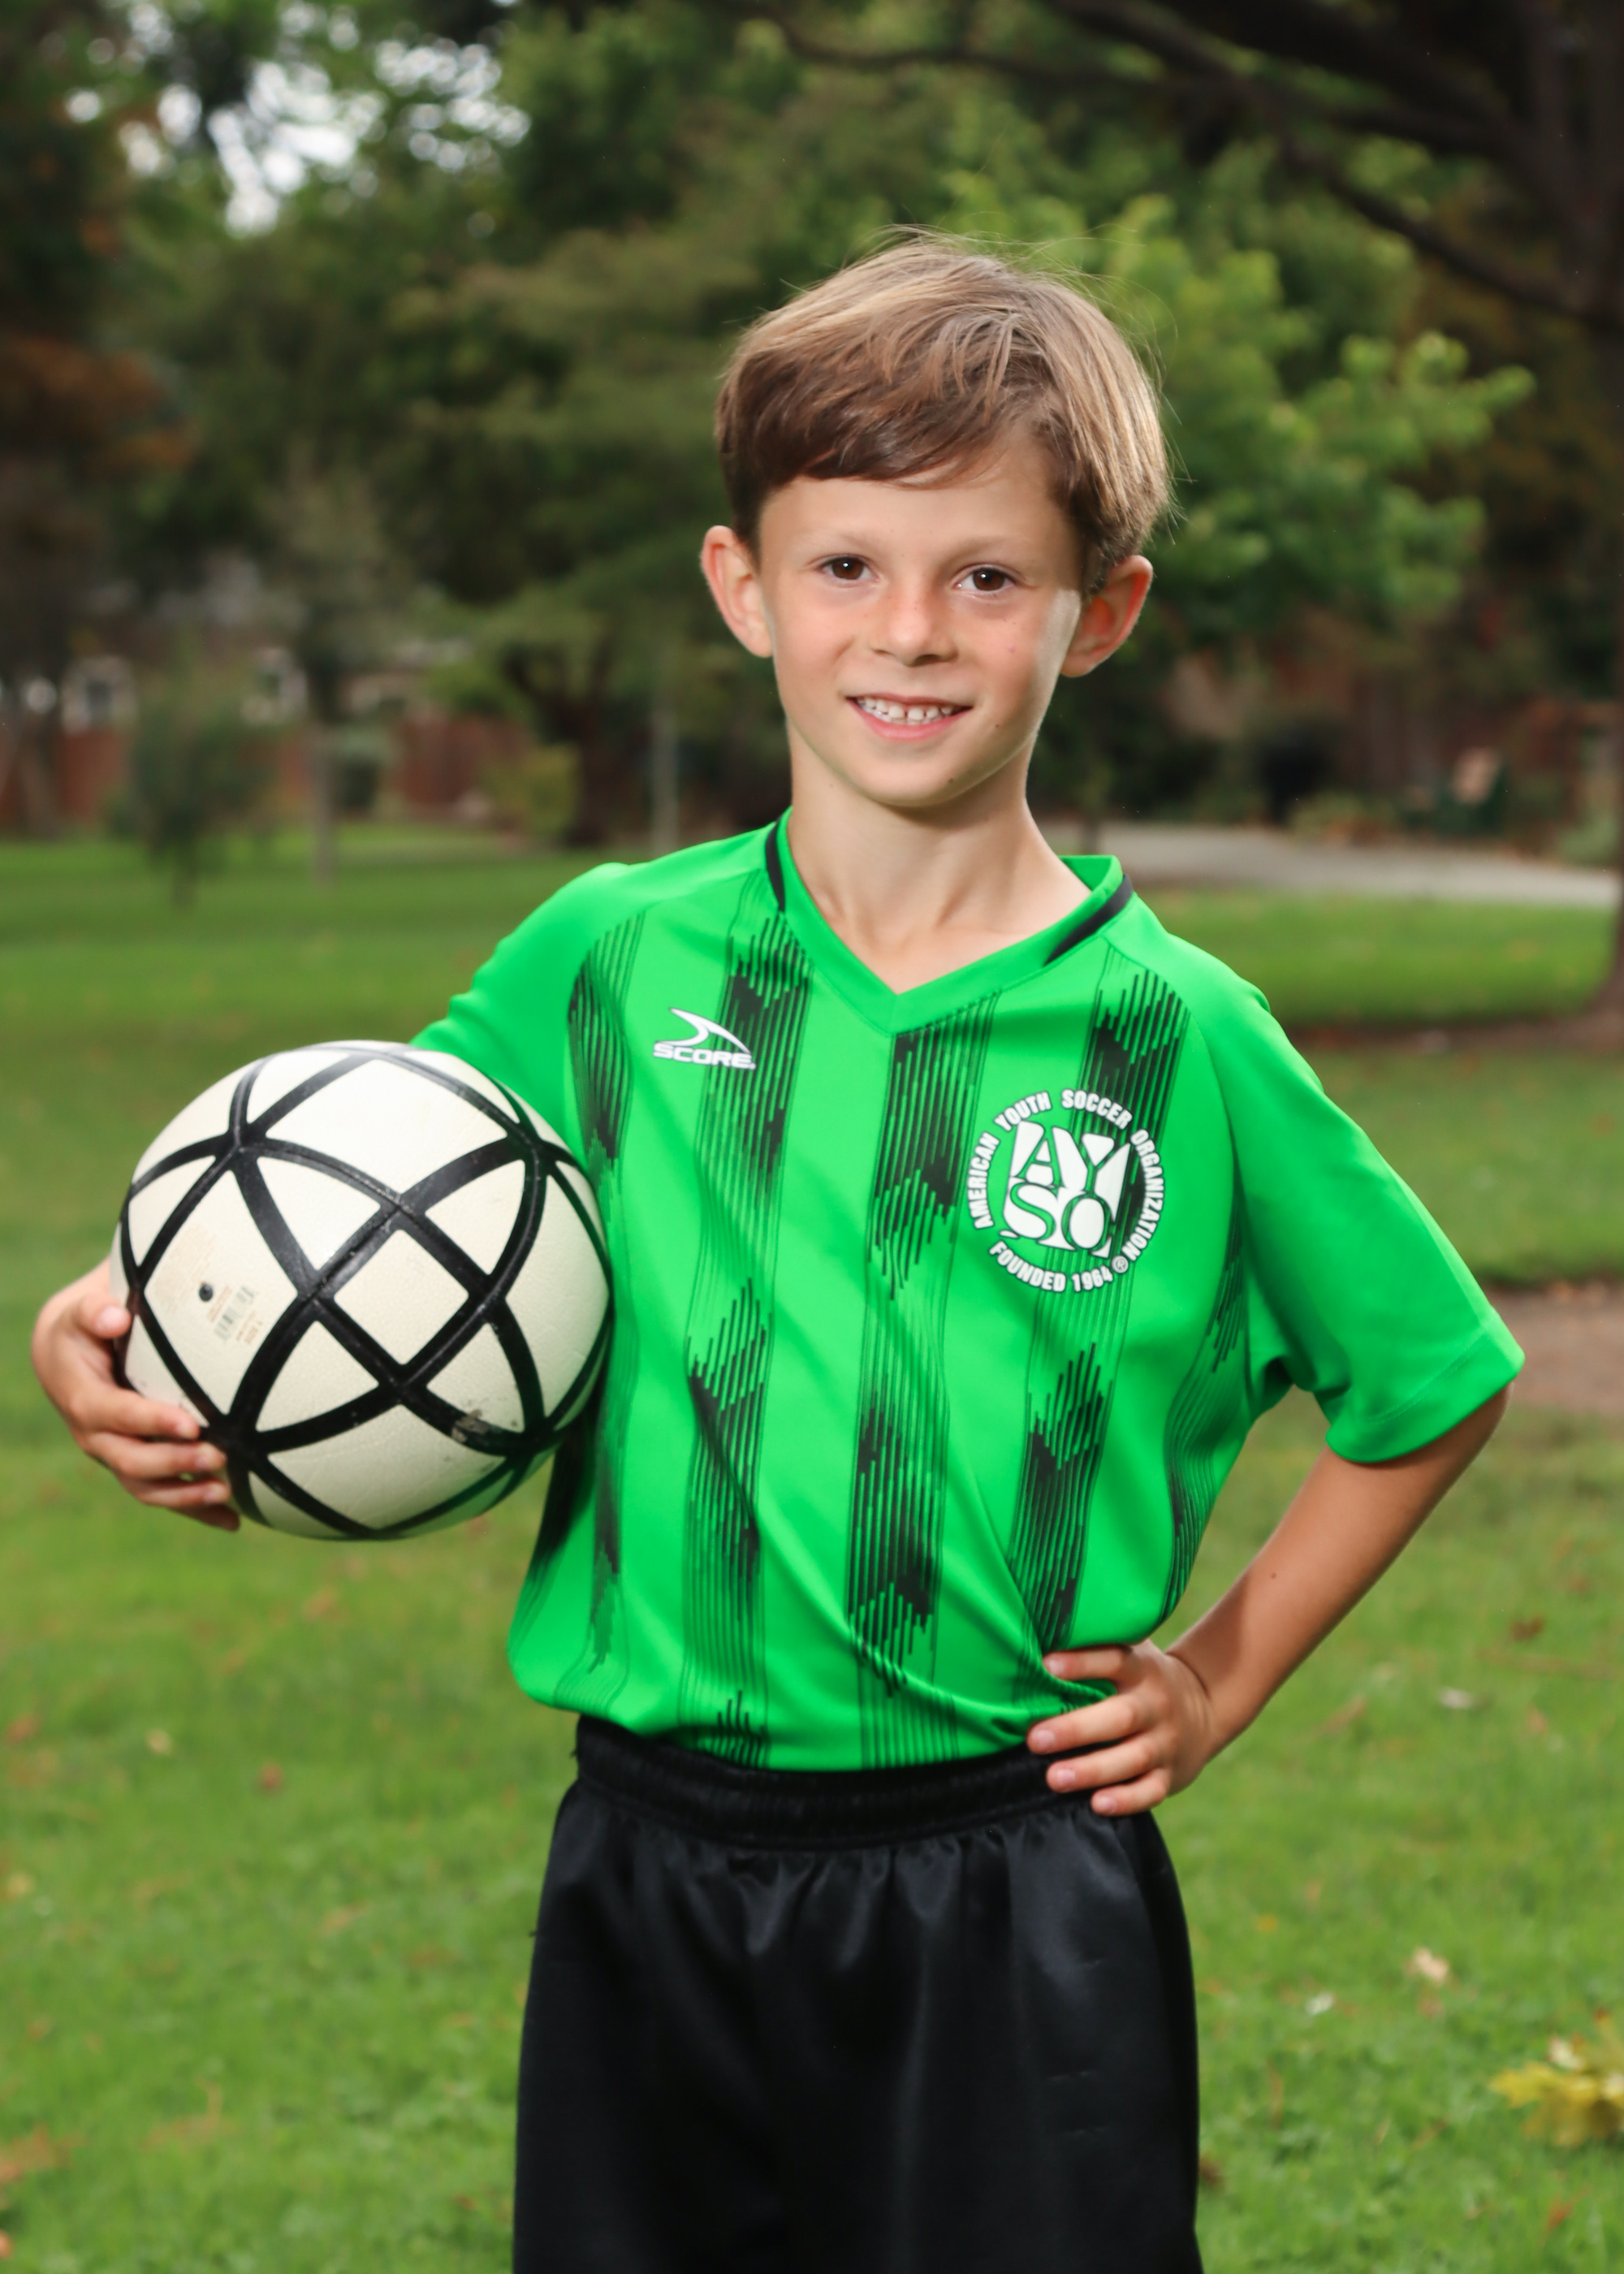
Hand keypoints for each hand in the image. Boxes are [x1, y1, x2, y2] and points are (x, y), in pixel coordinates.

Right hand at [30, 1262, 238, 1529]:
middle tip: (220, 1455)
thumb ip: (94, 1311)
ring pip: (147, 1487)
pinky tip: (233, 1520)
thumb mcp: (83, 1312)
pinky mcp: (136, 1466)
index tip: (191, 1423)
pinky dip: (196, 1511)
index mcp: (85, 1399)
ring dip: (186, 1495)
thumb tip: (116, 1317)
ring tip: (227, 1493)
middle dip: (176, 1462)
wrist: (68, 1357)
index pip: (117, 1415)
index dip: (151, 1422)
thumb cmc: (85, 1328)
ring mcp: (116, 1456)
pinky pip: (164, 1495)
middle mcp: (96, 1436)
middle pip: (132, 1461)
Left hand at [1026, 1642, 1218, 1815]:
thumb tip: (1039, 1623)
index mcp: (1142, 1670)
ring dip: (1092, 1769)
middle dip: (1076, 1729)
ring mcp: (1165, 1743)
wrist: (1204, 1708)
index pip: (1114, 1660)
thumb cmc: (1141, 1678)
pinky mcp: (1169, 1776)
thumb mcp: (1131, 1652)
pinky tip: (1098, 1804)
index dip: (1082, 1662)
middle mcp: (1155, 1706)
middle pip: (1119, 1717)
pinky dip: (1126, 1800)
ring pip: (1132, 1758)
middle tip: (1034, 1739)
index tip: (1046, 1665)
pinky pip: (1150, 1791)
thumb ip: (1095, 1643)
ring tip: (1053, 1778)